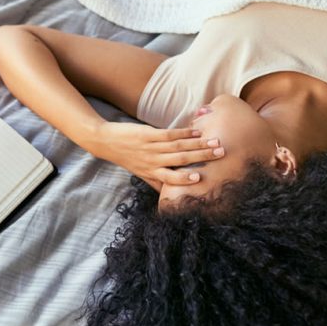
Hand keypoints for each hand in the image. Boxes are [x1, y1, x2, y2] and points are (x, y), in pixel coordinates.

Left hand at [85, 122, 223, 191]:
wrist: (105, 141)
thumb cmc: (126, 157)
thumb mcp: (140, 173)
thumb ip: (155, 181)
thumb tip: (169, 193)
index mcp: (152, 173)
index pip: (171, 179)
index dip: (186, 180)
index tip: (202, 179)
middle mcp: (153, 162)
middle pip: (181, 161)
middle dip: (202, 158)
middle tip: (220, 154)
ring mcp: (151, 148)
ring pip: (178, 147)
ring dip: (198, 145)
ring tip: (214, 142)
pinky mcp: (148, 134)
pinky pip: (169, 134)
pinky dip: (184, 133)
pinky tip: (196, 132)